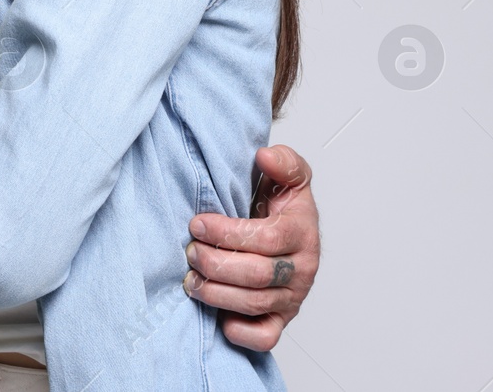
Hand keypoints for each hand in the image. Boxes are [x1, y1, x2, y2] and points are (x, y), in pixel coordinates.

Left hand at [182, 145, 319, 350]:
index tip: (197, 224)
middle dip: (216, 263)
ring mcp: (292, 297)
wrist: (288, 233)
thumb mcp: (287, 177)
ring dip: (216, 293)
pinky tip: (218, 317)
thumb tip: (265, 156)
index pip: (265, 239)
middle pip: (257, 275)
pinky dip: (241, 332)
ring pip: (254, 304)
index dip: (227, 233)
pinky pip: (265, 337)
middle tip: (190, 251)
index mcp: (302, 233)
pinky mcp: (280, 319)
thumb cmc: (280, 207)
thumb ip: (283, 163)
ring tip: (190, 279)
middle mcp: (301, 269)